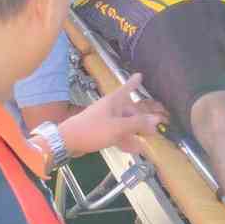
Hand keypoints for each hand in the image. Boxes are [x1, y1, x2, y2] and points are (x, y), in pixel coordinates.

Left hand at [36, 74, 166, 156]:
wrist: (68, 141)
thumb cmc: (92, 129)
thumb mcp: (118, 127)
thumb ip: (138, 124)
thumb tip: (156, 120)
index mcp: (113, 102)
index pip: (126, 89)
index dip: (133, 83)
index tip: (140, 75)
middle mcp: (110, 109)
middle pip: (129, 111)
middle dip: (141, 119)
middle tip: (154, 129)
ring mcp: (105, 121)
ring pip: (124, 124)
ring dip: (135, 132)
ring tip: (148, 140)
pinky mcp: (100, 132)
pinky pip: (117, 134)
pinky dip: (126, 140)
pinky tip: (136, 148)